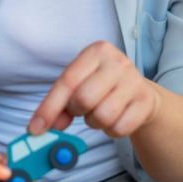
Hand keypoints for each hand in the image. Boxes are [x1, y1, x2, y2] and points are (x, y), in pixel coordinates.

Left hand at [28, 40, 160, 138]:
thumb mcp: (79, 85)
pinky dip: (111, 130)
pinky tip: (115, 118)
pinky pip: (119, 128)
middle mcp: (118, 62)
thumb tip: (40, 127)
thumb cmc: (102, 87)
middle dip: (77, 111)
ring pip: (103, 116)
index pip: (67, 81)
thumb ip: (60, 104)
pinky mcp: (146, 101)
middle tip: (81, 110)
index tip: (35, 129)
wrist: (139, 92)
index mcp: (97, 51)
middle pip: (84, 99)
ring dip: (95, 122)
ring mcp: (135, 81)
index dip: (49, 108)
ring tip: (99, 112)